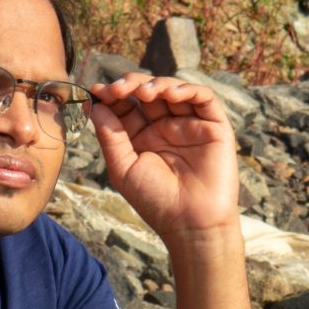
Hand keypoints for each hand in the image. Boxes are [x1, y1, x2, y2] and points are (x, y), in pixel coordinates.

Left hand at [86, 74, 240, 243]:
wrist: (192, 224)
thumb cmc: (156, 202)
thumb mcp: (123, 168)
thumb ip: (110, 136)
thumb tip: (94, 105)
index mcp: (143, 138)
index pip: (127, 106)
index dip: (112, 95)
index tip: (97, 91)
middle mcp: (166, 128)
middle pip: (148, 92)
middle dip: (131, 85)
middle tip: (118, 89)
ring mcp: (190, 126)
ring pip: (174, 89)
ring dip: (157, 84)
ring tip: (144, 92)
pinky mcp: (214, 127)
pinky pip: (204, 98)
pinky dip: (188, 89)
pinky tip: (171, 95)